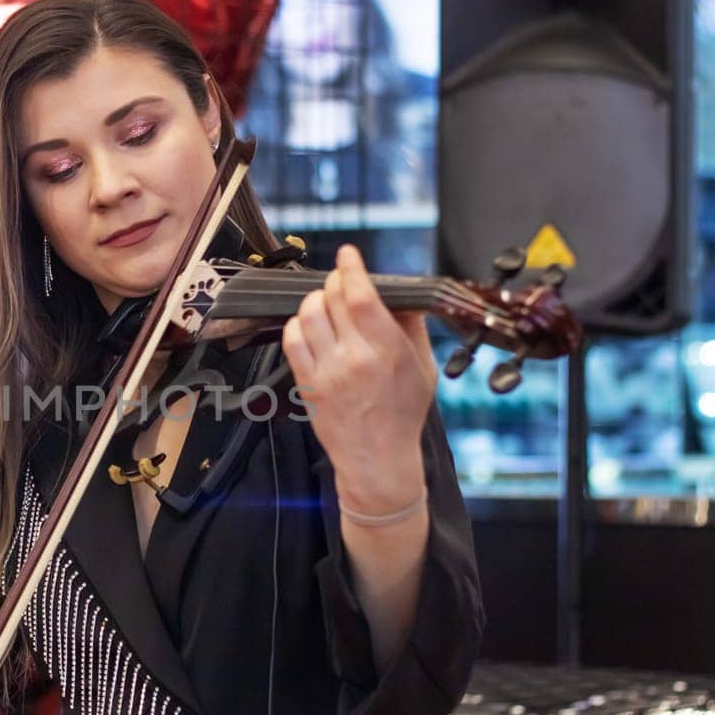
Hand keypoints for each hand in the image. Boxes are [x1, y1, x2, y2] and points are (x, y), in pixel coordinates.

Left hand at [281, 244, 436, 514]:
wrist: (377, 460)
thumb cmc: (404, 412)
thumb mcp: (423, 367)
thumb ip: (412, 327)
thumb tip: (398, 292)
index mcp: (389, 352)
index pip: (362, 297)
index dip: (351, 269)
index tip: (348, 254)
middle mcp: (355, 359)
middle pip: (334, 299)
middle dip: (336, 281)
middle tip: (342, 281)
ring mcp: (327, 372)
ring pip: (309, 314)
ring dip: (316, 300)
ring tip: (328, 304)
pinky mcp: (307, 384)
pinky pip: (292, 339)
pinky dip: (298, 323)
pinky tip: (310, 325)